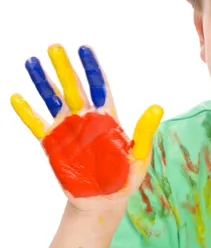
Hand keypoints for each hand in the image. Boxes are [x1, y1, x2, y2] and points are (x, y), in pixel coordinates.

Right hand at [11, 44, 162, 210]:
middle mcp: (86, 118)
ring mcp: (67, 129)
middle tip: (55, 46)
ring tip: (33, 61)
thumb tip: (158, 107)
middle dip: (64, 67)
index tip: (85, 48)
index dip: (92, 68)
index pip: (99, 86)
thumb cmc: (125, 177)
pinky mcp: (52, 144)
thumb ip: (144, 131)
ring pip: (52, 99)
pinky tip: (16, 96)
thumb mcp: (139, 156)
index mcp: (108, 118)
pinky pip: (36, 125)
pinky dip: (27, 112)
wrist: (104, 201)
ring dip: (43, 81)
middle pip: (74, 88)